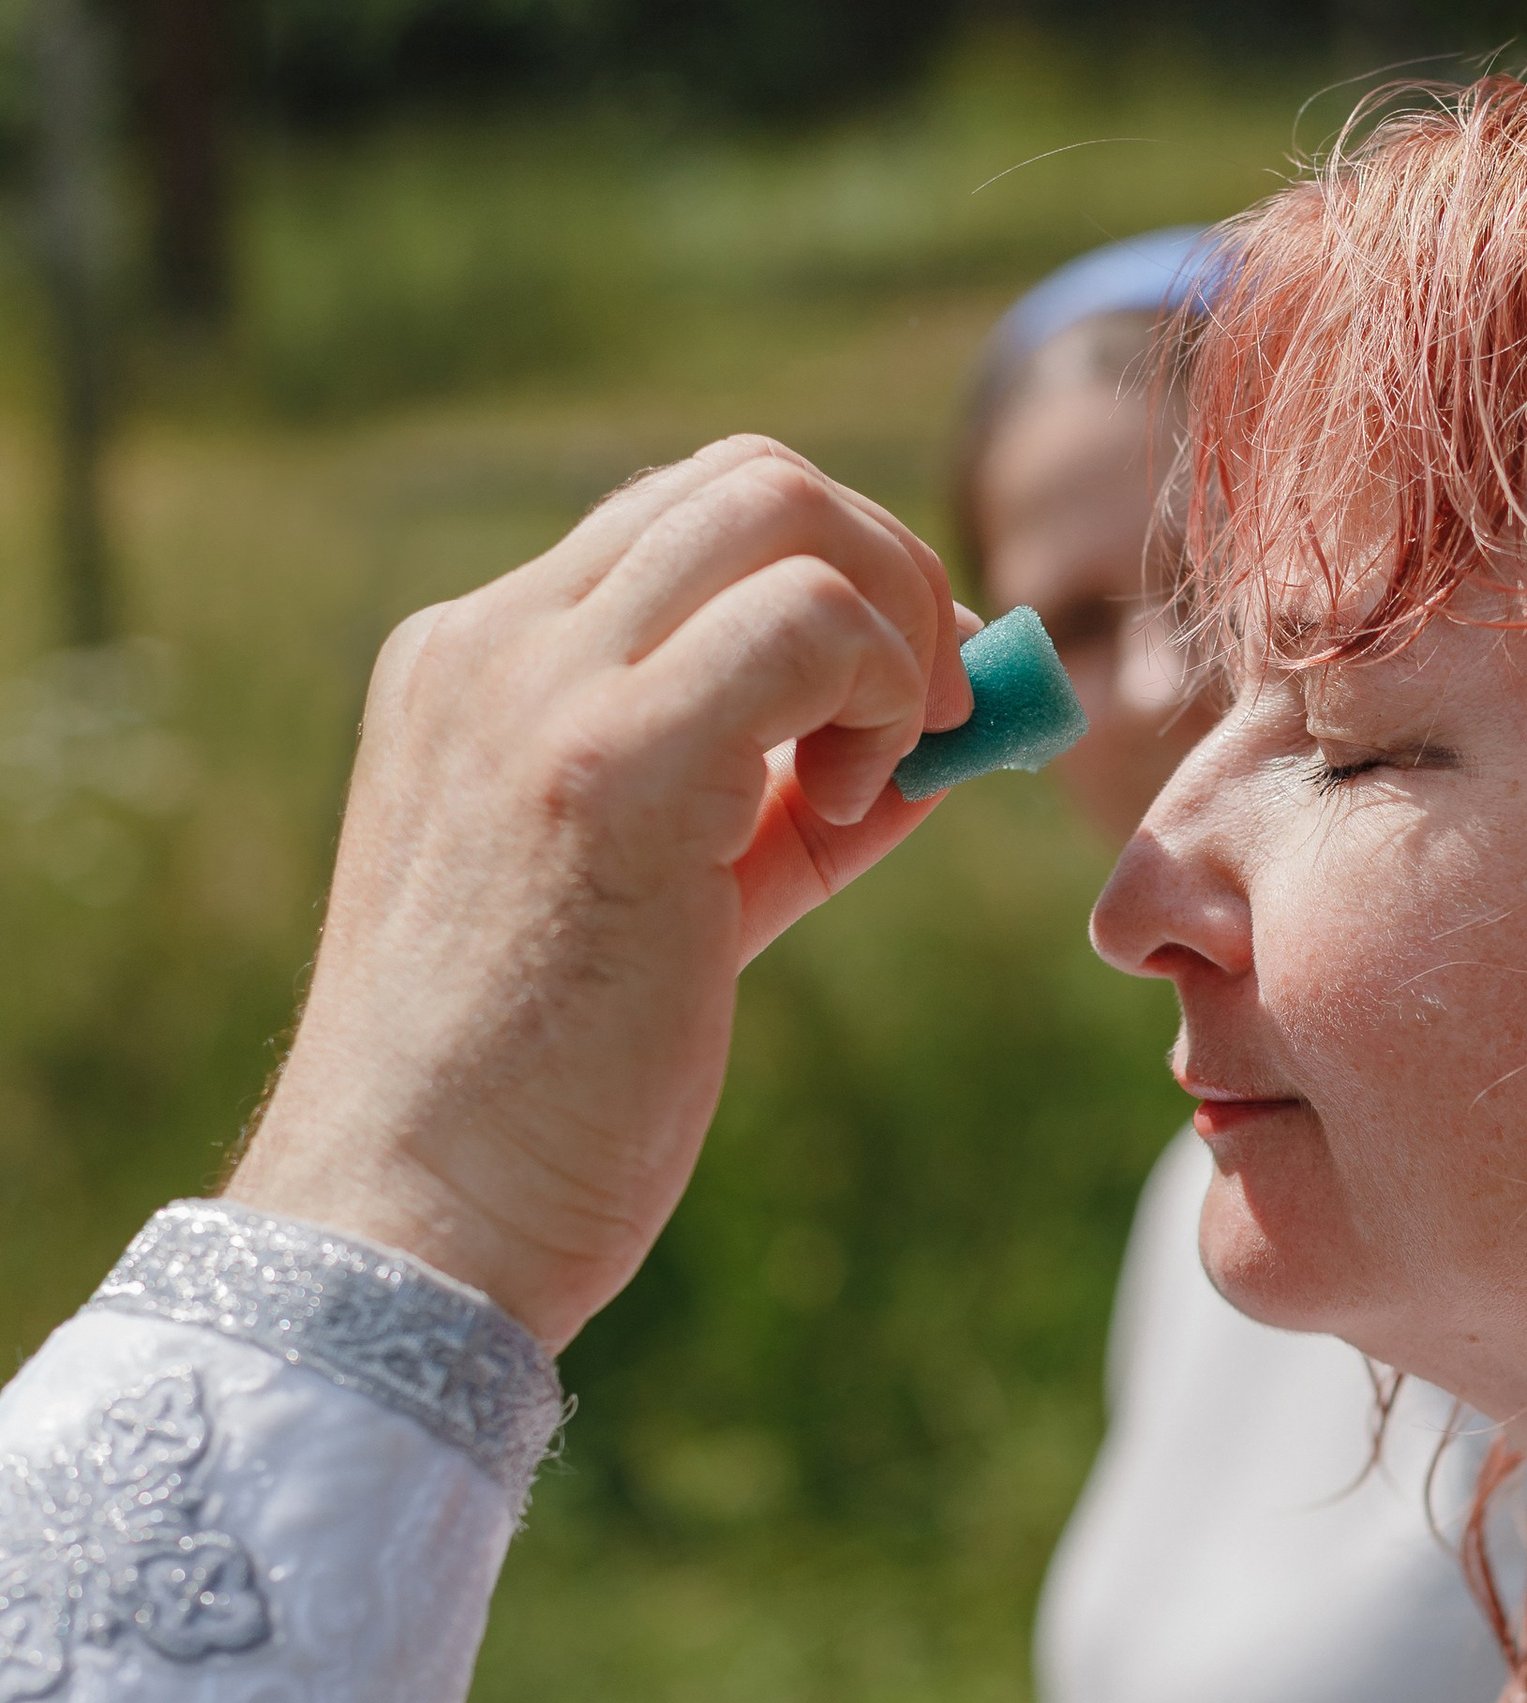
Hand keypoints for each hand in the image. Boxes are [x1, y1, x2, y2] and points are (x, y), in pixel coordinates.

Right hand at [229, 437, 972, 1347]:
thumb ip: (775, 809)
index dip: (835, 586)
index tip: (900, 713)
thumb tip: (939, 742)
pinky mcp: (604, 768)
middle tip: (933, 720)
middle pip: (746, 478)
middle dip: (890, 574)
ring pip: (778, 505)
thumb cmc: (534, 1100)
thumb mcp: (662, 904)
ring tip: (880, 778)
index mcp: (476, 664)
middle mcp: (492, 645)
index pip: (688, 525)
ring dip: (894, 622)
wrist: (410, 1223)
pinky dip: (883, 689)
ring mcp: (537, 690)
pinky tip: (855, 813)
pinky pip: (807, 621)